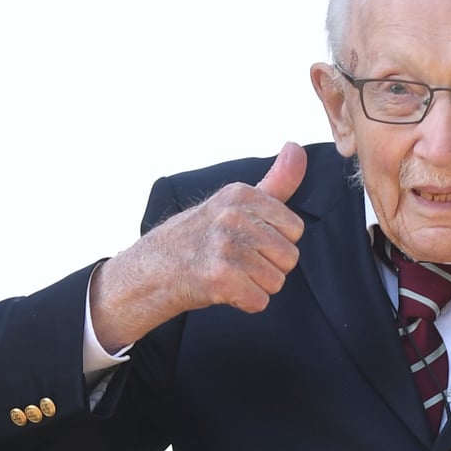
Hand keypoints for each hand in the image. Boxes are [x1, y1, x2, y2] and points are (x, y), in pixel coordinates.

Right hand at [89, 142, 306, 351]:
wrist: (154, 269)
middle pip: (290, 257)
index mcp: (242, 194)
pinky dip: (244, 303)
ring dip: (256, 286)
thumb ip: (276, 181)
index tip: (248, 240)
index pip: (295, 229)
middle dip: (268, 267)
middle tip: (237, 261)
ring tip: (230, 274)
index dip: (275, 242)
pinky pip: (260, 301)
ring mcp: (227, 247)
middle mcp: (234, 216)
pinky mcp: (222, 278)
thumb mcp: (237, 202)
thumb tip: (296, 147)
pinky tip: (223, 289)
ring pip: (276, 281)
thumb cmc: (201, 236)